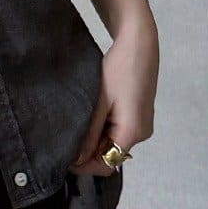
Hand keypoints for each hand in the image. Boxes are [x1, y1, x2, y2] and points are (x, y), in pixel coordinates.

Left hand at [71, 17, 158, 175]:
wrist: (139, 43)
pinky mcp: (140, 116)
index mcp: (133, 132)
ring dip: (95, 139)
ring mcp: (143, 125)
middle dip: (88, 151)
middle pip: (111, 155)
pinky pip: (120, 132)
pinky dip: (104, 129)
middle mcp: (142, 133)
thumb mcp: (98, 103)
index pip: (107, 165)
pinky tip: (94, 115)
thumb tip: (77, 159)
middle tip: (68, 137)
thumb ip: (89, 134)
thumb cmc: (119, 69)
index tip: (64, 157)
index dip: (84, 165)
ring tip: (80, 122)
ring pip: (114, 143)